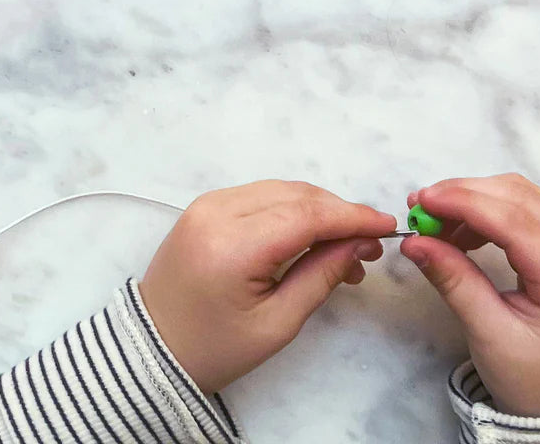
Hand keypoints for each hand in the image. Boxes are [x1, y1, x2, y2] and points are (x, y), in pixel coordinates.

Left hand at [138, 180, 394, 393]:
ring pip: (279, 190)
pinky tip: (311, 237)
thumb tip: (358, 242)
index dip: (351, 216)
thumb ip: (319, 276)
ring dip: (317, 210)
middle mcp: (217, 211)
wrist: (151, 348)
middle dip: (338, 213)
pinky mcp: (205, 206)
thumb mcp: (277, 324)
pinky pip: (260, 196)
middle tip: (370, 246)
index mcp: (232, 245)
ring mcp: (207, 203)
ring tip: (345, 249)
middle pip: (294, 195)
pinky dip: (291, 210)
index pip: (304, 215)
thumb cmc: (215, 348)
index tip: (388, 225)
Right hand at [401, 173, 539, 415]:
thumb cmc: (531, 381)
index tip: (420, 202)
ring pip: (524, 197)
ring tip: (436, 221)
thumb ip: (453, 279)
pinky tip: (463, 230)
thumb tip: (413, 240)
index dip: (464, 202)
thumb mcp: (488, 333)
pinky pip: (529, 211)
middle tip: (420, 207)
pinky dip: (491, 210)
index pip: (515, 220)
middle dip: (465, 193)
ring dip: (476, 198)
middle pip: (521, 198)